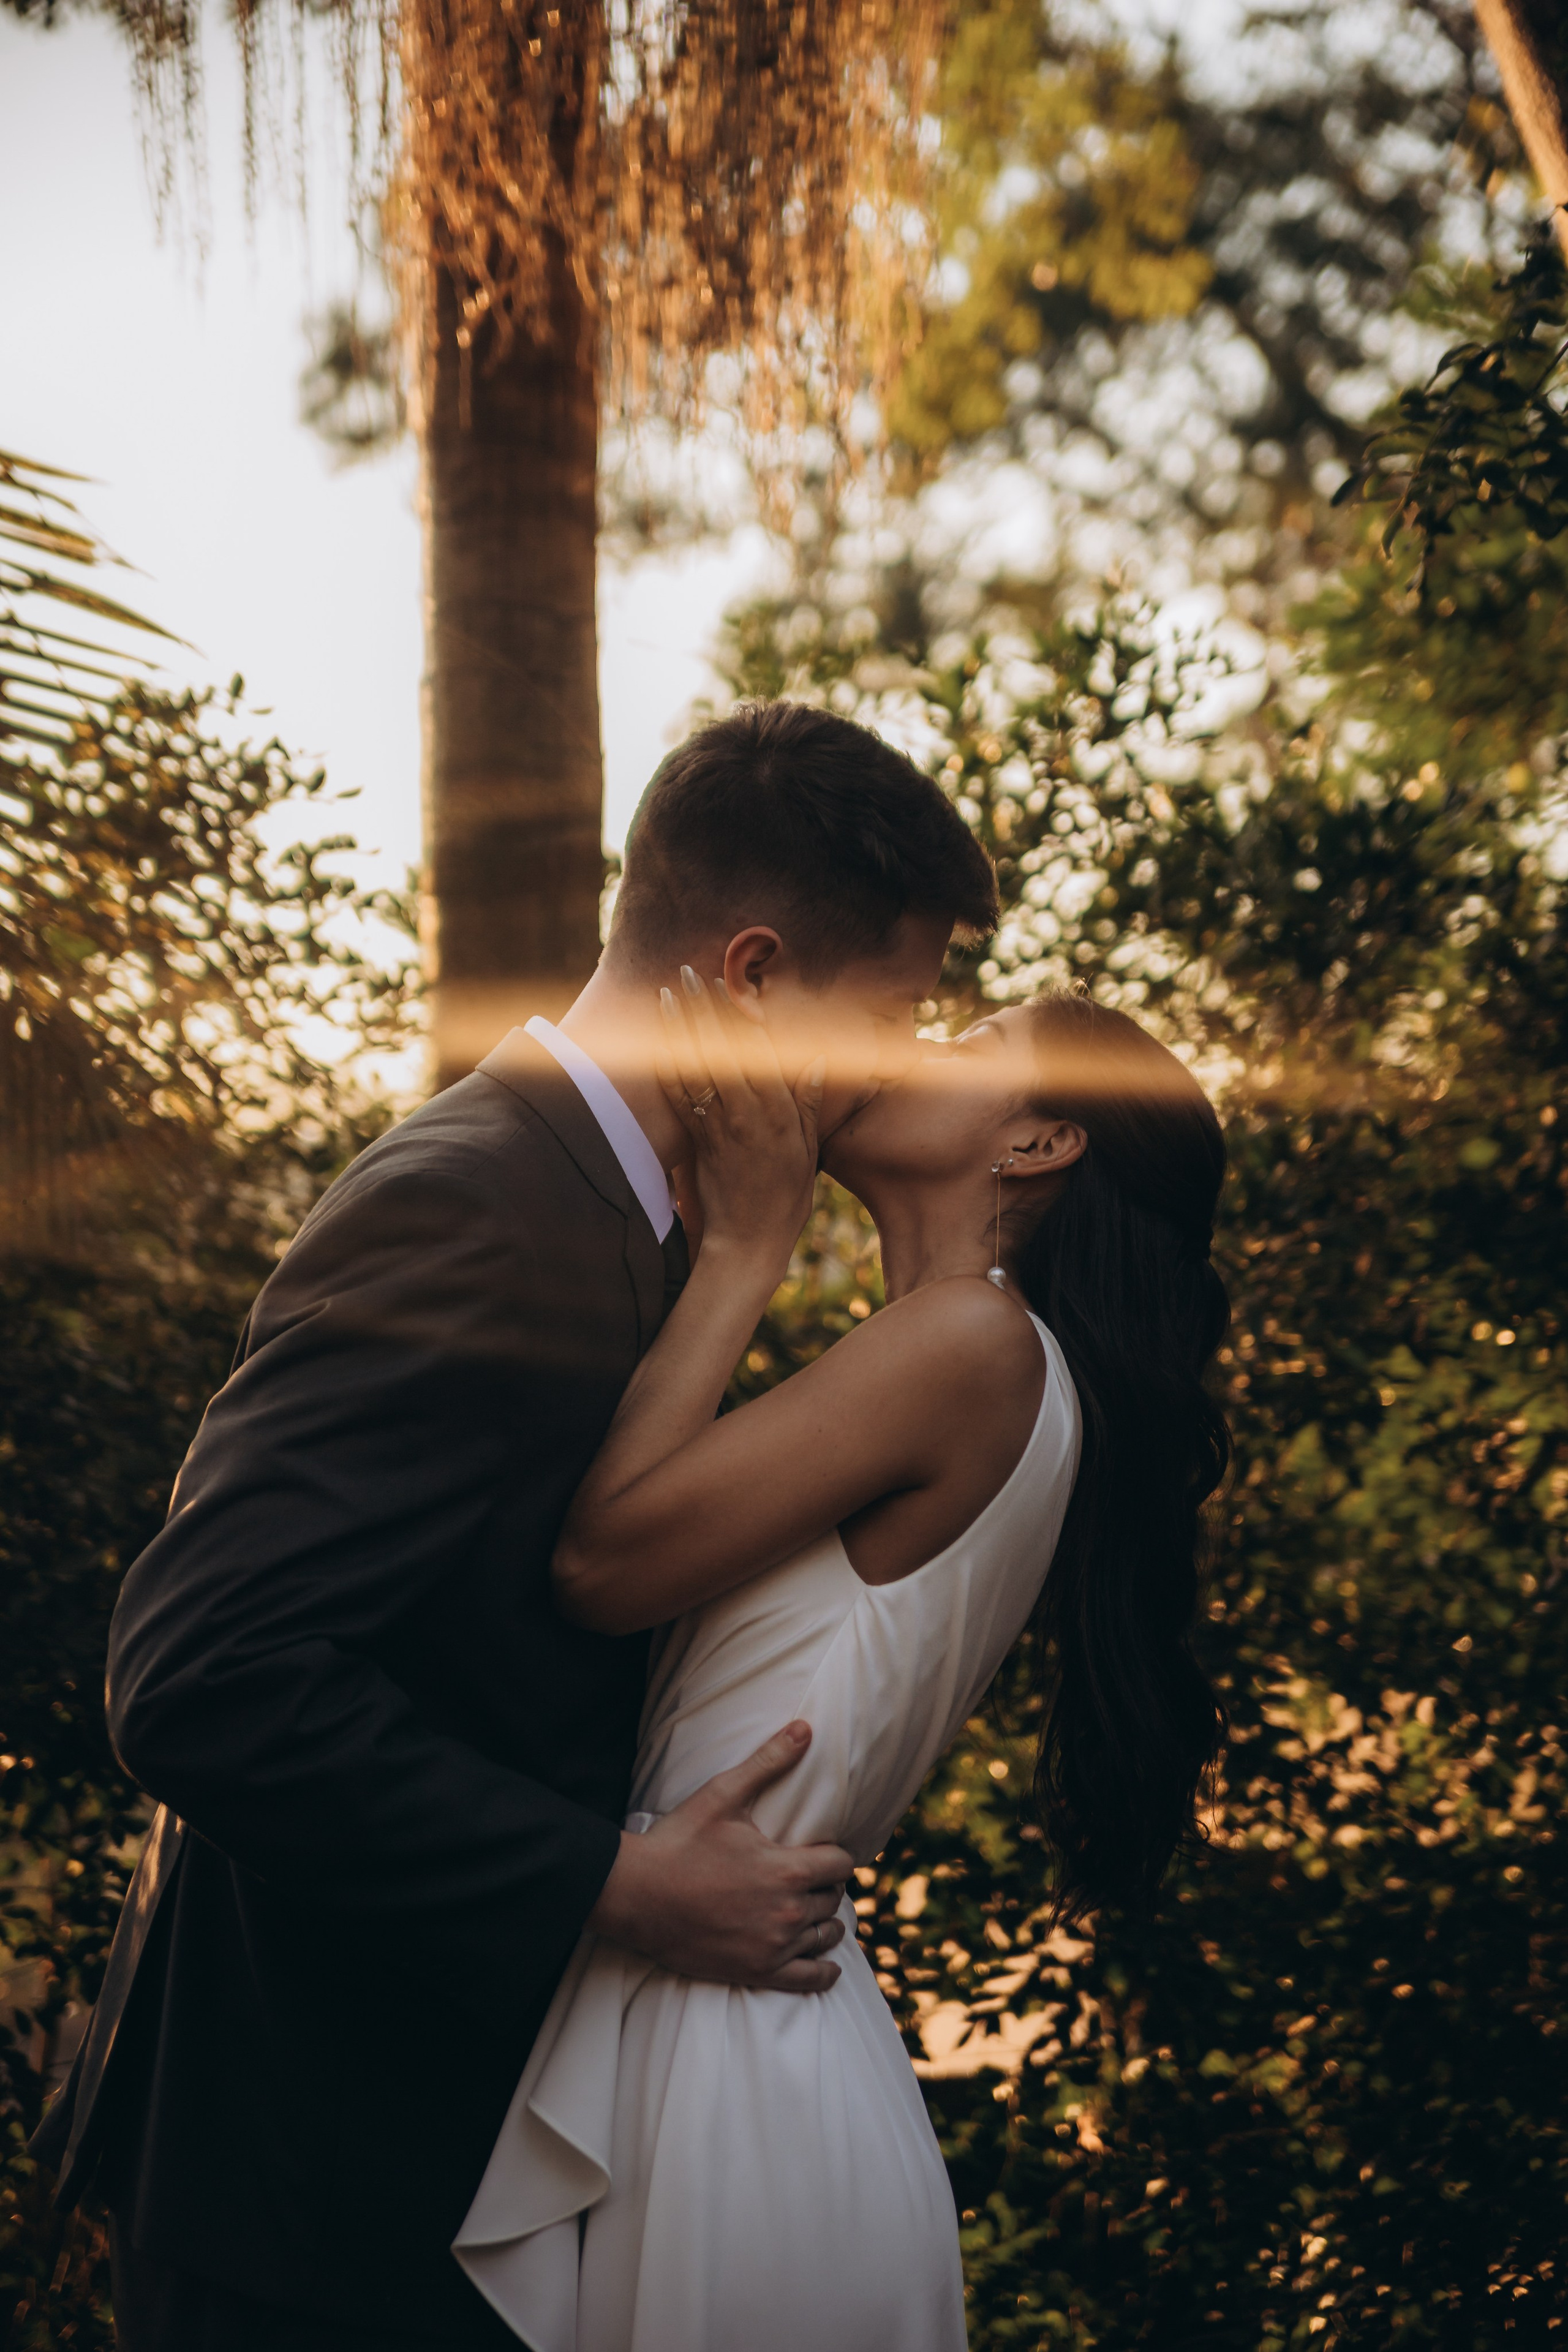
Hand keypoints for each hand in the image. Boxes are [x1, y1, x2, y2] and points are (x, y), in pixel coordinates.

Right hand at [586, 1721, 850, 1991]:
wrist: (635, 1895)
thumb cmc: (678, 1842)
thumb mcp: (723, 1795)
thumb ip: (768, 1762)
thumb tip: (805, 1728)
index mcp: (787, 1869)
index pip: (840, 1864)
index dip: (835, 1855)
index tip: (823, 1852)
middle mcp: (788, 1912)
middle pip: (833, 1899)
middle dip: (826, 1886)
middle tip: (811, 1878)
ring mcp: (773, 1946)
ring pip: (825, 1936)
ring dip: (825, 1922)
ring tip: (814, 1911)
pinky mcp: (756, 1971)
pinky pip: (809, 1980)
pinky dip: (823, 1972)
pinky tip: (825, 1964)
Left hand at [656, 968, 823, 1279]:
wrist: (750, 1243)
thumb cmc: (785, 1199)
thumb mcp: (808, 1151)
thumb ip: (807, 1104)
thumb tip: (817, 1060)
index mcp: (781, 1111)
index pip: (758, 1049)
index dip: (739, 1015)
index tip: (726, 984)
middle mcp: (751, 1113)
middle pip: (725, 1048)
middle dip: (705, 1007)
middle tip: (689, 972)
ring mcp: (723, 1127)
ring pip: (700, 1067)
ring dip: (683, 1027)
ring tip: (668, 994)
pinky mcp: (701, 1143)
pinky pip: (684, 1098)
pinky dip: (670, 1067)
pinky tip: (659, 1043)